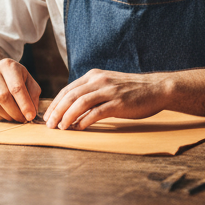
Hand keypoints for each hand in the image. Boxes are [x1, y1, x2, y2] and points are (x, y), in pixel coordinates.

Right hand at [0, 58, 40, 122]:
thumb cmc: (14, 77)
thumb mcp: (27, 80)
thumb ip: (33, 94)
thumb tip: (31, 112)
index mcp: (8, 65)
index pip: (16, 88)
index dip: (24, 104)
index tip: (30, 116)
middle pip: (3, 96)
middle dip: (15, 112)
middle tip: (23, 119)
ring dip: (8, 115)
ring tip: (15, 117)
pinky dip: (0, 115)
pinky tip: (6, 113)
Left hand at [43, 69, 170, 129]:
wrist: (157, 88)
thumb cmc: (132, 90)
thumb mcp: (108, 85)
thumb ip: (92, 92)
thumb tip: (74, 109)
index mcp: (94, 76)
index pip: (68, 89)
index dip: (55, 103)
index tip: (48, 116)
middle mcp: (99, 80)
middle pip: (70, 96)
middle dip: (57, 111)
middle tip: (49, 125)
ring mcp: (109, 91)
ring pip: (80, 103)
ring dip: (68, 116)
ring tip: (61, 128)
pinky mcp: (118, 103)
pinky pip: (96, 112)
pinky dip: (85, 121)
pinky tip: (79, 128)